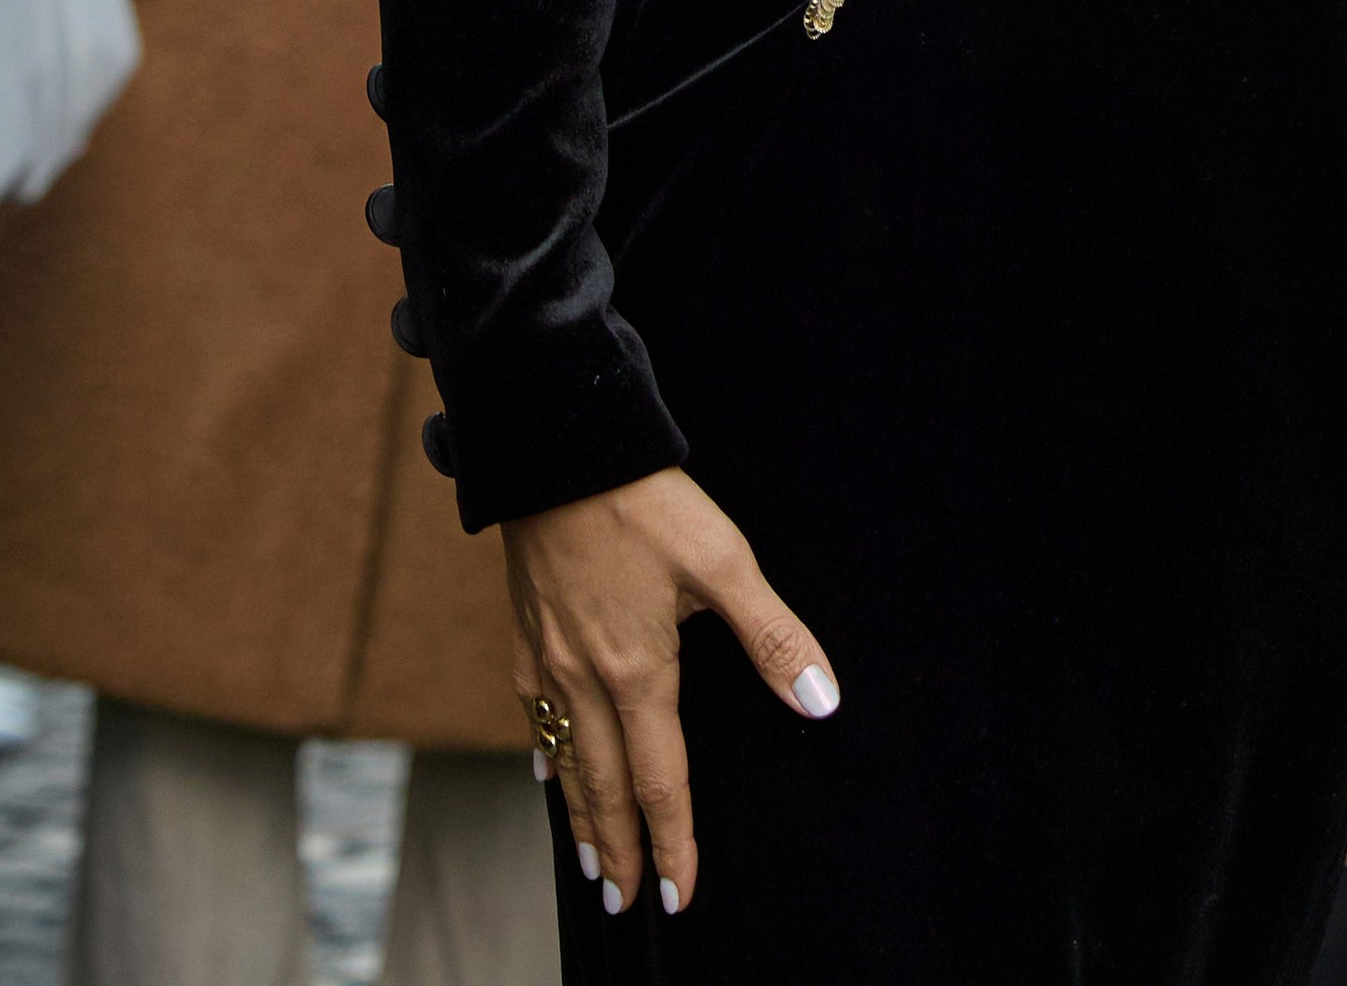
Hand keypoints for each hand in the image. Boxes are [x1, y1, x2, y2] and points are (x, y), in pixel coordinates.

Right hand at [503, 466, 839, 921]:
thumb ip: (772, 634)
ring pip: (564, 759)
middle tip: (624, 903)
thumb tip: (821, 698)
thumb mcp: (723, 559)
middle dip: (620, 850)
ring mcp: (547, 655)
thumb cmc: (642, 499)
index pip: (661, 781)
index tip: (681, 897)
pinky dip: (546, 754)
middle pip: (604, 787)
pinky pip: (533, 712)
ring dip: (580, 817)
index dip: (675, 843)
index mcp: (637, 671)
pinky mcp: (526, 627)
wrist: (555, 445)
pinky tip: (548, 766)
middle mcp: (584, 678)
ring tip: (589, 862)